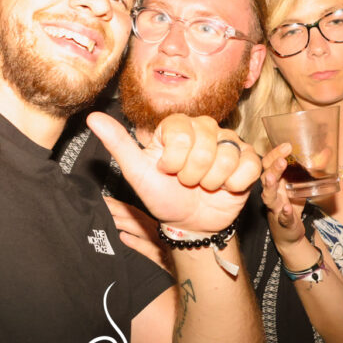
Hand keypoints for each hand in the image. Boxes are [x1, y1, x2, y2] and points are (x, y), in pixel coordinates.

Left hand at [87, 112, 259, 233]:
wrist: (190, 225)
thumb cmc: (162, 197)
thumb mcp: (137, 173)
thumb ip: (118, 144)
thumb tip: (93, 117)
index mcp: (177, 127)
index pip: (181, 131)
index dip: (175, 159)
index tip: (168, 171)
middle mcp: (205, 129)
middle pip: (207, 144)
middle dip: (193, 173)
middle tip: (187, 182)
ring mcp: (229, 143)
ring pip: (228, 155)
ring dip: (212, 182)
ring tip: (204, 186)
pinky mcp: (249, 159)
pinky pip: (249, 164)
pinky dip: (234, 183)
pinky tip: (225, 187)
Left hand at [104, 196, 170, 273]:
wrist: (176, 286)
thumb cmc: (157, 266)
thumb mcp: (145, 248)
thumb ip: (131, 235)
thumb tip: (112, 226)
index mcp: (152, 228)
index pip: (132, 212)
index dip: (117, 204)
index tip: (101, 199)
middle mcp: (157, 233)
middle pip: (135, 217)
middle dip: (117, 209)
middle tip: (100, 205)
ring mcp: (161, 245)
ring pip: (142, 230)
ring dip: (124, 223)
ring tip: (109, 219)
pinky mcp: (162, 260)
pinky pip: (149, 250)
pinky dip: (136, 243)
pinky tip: (123, 238)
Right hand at [259, 143, 307, 246]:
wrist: (290, 234)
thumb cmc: (292, 205)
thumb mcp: (303, 186)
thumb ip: (313, 169)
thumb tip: (326, 150)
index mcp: (276, 181)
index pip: (269, 163)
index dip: (275, 154)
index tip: (287, 145)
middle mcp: (272, 193)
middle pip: (266, 177)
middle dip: (273, 167)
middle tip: (282, 159)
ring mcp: (275, 208)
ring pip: (268, 196)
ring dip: (269, 186)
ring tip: (272, 178)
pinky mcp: (282, 222)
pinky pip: (281, 217)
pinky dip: (283, 213)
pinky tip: (286, 208)